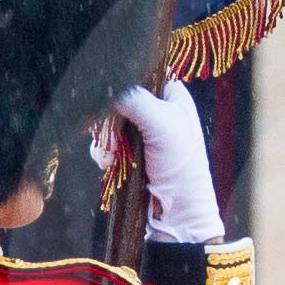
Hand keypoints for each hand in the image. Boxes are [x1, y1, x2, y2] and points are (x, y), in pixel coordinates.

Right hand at [103, 81, 224, 243]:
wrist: (178, 212)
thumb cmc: (180, 164)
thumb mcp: (160, 124)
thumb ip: (134, 99)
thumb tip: (106, 84)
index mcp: (172, 95)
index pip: (141, 72)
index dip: (123, 81)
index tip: (111, 96)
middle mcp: (158, 109)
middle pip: (119, 98)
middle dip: (110, 119)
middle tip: (111, 136)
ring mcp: (143, 132)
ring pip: (109, 122)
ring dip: (105, 139)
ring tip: (111, 156)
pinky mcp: (131, 152)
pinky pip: (107, 143)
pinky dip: (104, 153)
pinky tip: (108, 164)